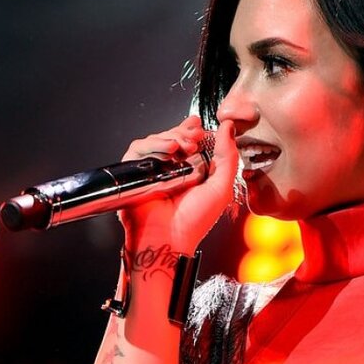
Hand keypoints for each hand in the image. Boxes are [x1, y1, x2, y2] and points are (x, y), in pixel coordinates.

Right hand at [118, 114, 238, 251]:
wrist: (169, 237)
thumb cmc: (195, 220)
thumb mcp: (221, 187)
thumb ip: (228, 156)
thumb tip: (229, 126)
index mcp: (191, 171)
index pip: (189, 141)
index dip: (193, 130)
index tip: (200, 126)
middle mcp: (171, 169)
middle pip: (173, 136)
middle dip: (184, 133)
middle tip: (193, 140)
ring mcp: (152, 170)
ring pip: (157, 139)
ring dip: (171, 137)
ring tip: (182, 148)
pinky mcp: (134, 171)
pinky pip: (139, 148)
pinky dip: (153, 145)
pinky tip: (168, 152)